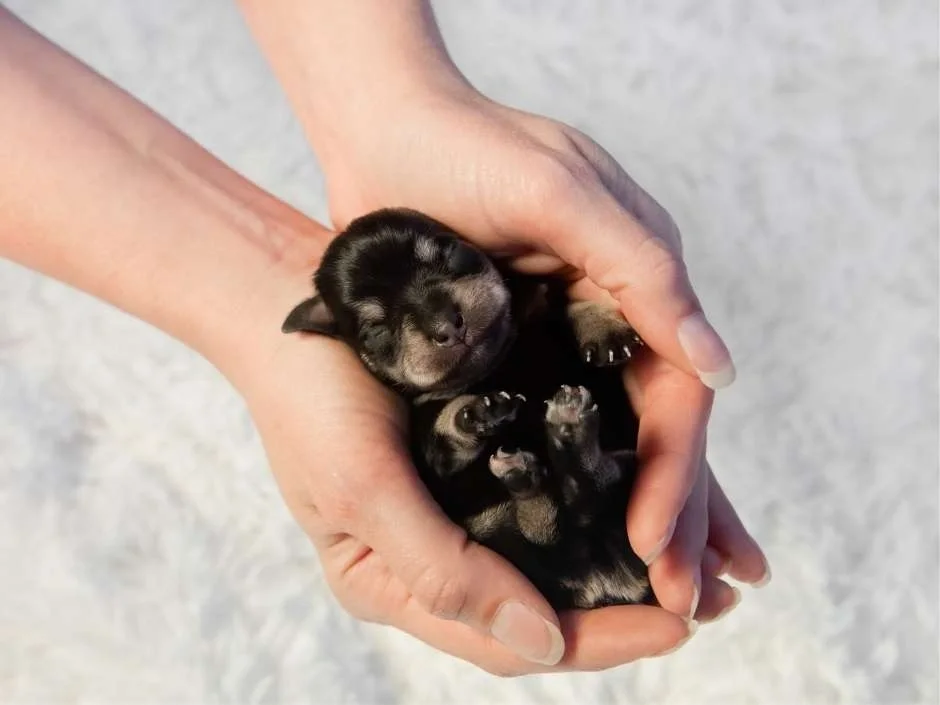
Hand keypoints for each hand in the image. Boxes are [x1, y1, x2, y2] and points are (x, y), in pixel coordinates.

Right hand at [240, 327, 697, 674]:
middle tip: (708, 600)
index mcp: (398, 584)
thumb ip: (443, 573)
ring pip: (554, 557)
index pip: (511, 640)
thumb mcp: (362, 492)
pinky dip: (600, 503)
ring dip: (624, 561)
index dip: (597, 641)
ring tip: (700, 562)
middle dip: (627, 611)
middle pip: (545, 610)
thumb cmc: (310, 400)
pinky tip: (647, 493)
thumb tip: (543, 643)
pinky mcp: (478, 454)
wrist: (290, 307)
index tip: (675, 625)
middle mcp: (437, 554)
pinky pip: (548, 495)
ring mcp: (458, 506)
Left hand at [313, 89, 766, 618]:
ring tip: (653, 591)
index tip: (656, 542)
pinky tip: (582, 535)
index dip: (677, 469)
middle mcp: (609, 313)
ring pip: (612, 437)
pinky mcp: (510, 350)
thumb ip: (643, 270)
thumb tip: (719, 365)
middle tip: (677, 601)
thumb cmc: (465, 147)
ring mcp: (560, 335)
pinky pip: (556, 426)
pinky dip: (577, 482)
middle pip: (655, 427)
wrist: (381, 133)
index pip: (676, 392)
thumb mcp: (558, 194)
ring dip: (637, 509)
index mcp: (636, 277)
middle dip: (671, 511)